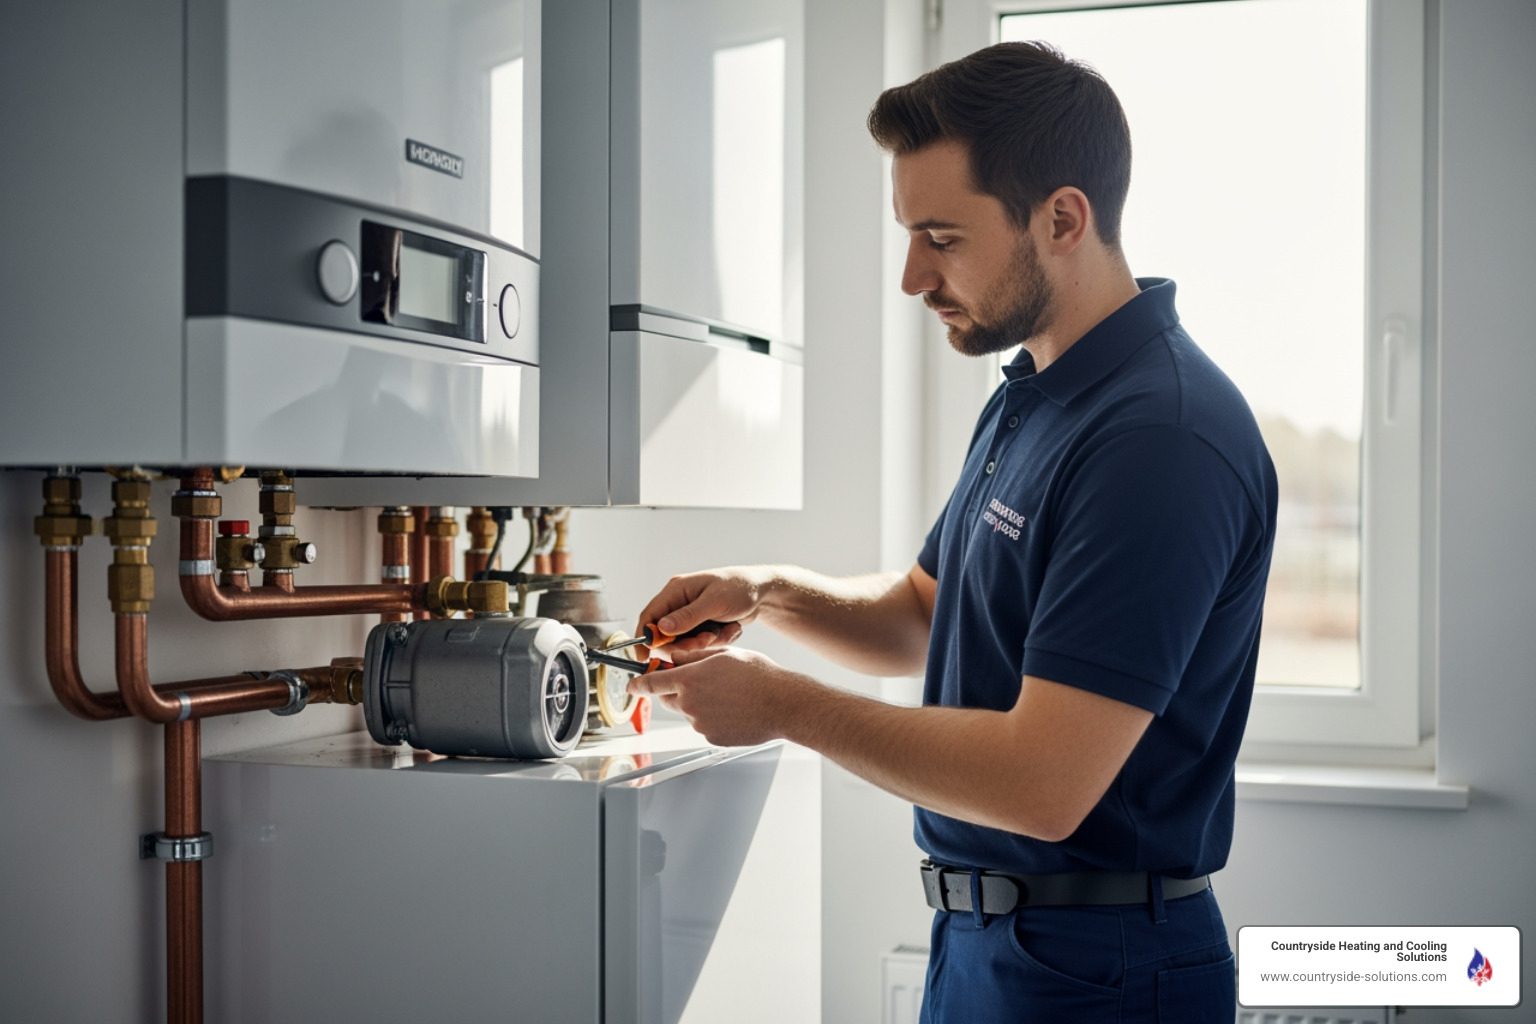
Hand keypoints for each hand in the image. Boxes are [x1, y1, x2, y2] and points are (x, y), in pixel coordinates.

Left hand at [627, 646, 805, 746]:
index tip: (631, 684)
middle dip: (675, 690)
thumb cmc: (759, 676)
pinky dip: (712, 718)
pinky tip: (732, 710)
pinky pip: (704, 726)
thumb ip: (693, 657)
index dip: (638, 683)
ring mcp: (700, 724)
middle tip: (699, 682)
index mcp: (690, 679)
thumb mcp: (724, 655)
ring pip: (688, 712)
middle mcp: (690, 703)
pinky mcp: (711, 738)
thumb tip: (674, 658)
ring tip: (727, 696)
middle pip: (668, 698)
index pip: (652, 683)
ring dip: (698, 704)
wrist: (782, 704)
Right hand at [632, 566, 774, 655]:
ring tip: (724, 630)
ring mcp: (690, 616)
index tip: (643, 658)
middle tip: (707, 640)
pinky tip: (730, 629)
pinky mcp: (702, 626)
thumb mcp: (714, 602)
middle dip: (686, 644)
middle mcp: (679, 603)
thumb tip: (661, 628)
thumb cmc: (740, 588)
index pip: (649, 616)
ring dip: (706, 643)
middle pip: (666, 636)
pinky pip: (701, 644)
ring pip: (685, 643)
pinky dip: (717, 641)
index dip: (644, 638)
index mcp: (676, 591)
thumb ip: (688, 616)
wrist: (763, 592)